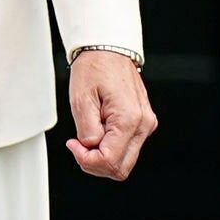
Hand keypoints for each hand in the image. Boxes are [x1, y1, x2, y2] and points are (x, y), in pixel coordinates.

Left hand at [67, 51, 157, 180]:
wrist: (108, 51)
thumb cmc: (95, 68)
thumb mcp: (81, 99)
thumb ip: (87, 130)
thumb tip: (90, 149)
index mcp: (129, 119)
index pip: (110, 161)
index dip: (86, 160)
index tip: (73, 144)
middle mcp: (143, 124)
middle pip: (120, 168)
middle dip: (95, 164)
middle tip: (79, 145)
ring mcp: (145, 124)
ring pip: (124, 161)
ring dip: (102, 156)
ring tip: (87, 135)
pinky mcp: (142, 123)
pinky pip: (126, 148)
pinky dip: (109, 147)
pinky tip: (98, 131)